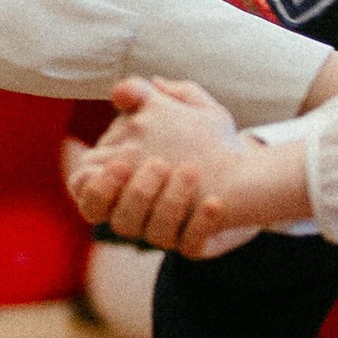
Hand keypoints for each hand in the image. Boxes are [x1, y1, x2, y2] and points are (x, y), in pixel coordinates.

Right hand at [72, 77, 295, 257]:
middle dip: (136, 195)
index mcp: (122, 181)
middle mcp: (139, 212)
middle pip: (118, 221)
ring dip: (171, 202)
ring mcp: (167, 231)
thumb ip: (149, 96)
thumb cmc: (202, 138)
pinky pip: (192, 245)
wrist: (250, 167)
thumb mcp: (181, 108)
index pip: (86, 193)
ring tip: (193, 171)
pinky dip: (201, 224)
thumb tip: (122, 92)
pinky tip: (214, 202)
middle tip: (159, 164)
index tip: (118, 164)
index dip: (94, 187)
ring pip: (154, 235)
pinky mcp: (196, 244)